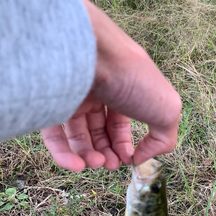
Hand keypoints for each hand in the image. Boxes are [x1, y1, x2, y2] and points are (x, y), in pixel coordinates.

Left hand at [41, 0, 181, 170]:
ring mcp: (70, 95)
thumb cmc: (131, 77)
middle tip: (111, 165)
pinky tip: (76, 166)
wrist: (90, 50)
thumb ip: (164, 139)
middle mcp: (96, 91)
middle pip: (97, 131)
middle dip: (107, 153)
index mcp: (123, 89)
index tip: (129, 159)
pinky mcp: (48, 101)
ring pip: (76, 134)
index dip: (124, 145)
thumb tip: (140, 158)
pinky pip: (53, 134)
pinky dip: (63, 155)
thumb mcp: (167, 110)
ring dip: (87, 156)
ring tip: (96, 163)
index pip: (119, 123)